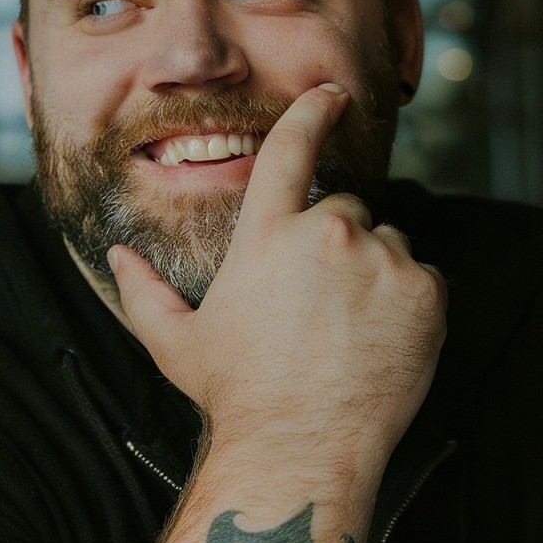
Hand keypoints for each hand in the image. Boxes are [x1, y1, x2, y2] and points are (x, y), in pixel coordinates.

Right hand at [107, 83, 445, 486]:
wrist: (302, 449)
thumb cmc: (237, 398)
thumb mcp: (177, 344)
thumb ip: (144, 292)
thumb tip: (117, 254)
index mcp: (267, 235)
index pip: (292, 149)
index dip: (312, 112)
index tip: (332, 92)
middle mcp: (326, 234)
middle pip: (344, 211)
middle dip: (335, 245)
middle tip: (318, 306)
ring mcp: (381, 261)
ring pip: (386, 243)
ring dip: (373, 272)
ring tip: (348, 331)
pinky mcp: (425, 292)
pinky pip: (422, 278)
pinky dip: (408, 302)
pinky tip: (379, 342)